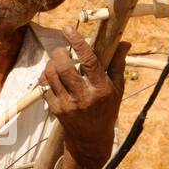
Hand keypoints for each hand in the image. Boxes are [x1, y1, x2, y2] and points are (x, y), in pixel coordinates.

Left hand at [38, 26, 129, 166]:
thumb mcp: (117, 89)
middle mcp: (84, 97)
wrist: (91, 139)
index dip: (77, 43)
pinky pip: (45, 87)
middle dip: (60, 52)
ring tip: (57, 61)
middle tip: (62, 49)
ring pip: (51, 75)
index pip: (89, 61)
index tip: (68, 29)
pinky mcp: (56, 109)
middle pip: (64, 67)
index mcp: (101, 89)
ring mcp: (68, 104)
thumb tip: (124, 42)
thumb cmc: (107, 110)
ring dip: (51, 63)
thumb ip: (118, 64)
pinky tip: (53, 76)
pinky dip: (47, 77)